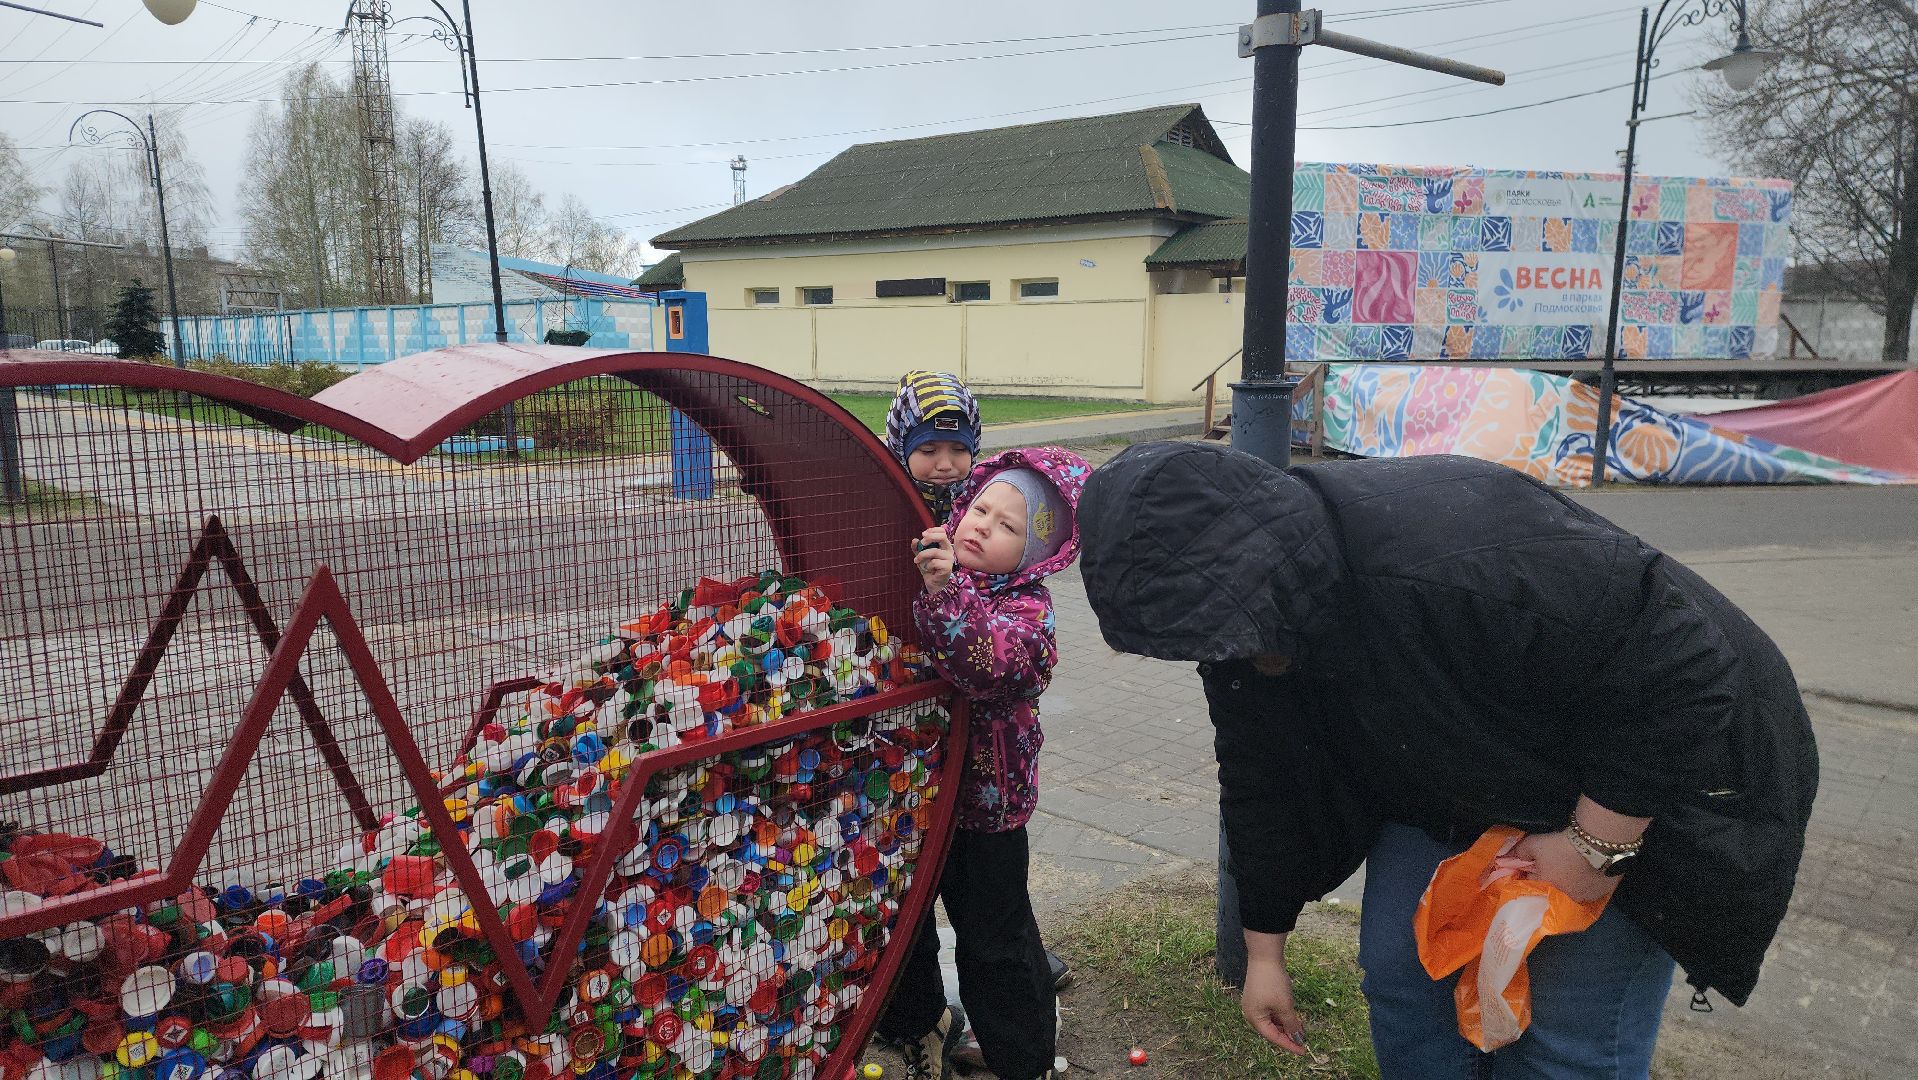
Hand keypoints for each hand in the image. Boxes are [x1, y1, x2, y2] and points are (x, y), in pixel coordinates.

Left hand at [912, 529, 953, 593]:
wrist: (933, 583)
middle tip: (921, 544)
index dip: (932, 530)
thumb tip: (914, 540)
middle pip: (942, 537)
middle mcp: (949, 550)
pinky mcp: (948, 567)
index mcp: (944, 545)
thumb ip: (917, 548)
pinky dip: (927, 566)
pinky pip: (934, 562)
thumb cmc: (929, 568)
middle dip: (929, 538)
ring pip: (934, 551)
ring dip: (922, 556)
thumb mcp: (921, 555)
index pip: (942, 531)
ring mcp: (949, 558)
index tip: (923, 534)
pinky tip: (928, 569)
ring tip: (917, 561)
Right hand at [1240, 934, 1307, 1054]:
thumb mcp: (1285, 1006)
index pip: (1273, 1037)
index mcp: (1254, 1018)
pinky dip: (1282, 1015)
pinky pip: (1271, 1011)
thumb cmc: (1273, 983)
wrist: (1265, 957)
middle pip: (1271, 1030)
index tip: (1303, 1051)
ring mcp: (1254, 1004)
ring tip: (1301, 1026)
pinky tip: (1293, 1015)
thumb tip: (1298, 1038)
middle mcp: (1251, 1013)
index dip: (1289, 1044)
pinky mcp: (1258, 996)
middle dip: (1288, 1035)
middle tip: (1304, 1038)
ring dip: (1286, 1025)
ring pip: (1272, 1020)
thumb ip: (1291, 1025)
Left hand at [1509, 829, 1620, 903]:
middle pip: (1554, 887)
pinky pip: (1593, 889)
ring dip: (1573, 882)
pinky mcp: (1602, 893)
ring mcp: (1585, 897)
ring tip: (1577, 867)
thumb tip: (1508, 857)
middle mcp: (1564, 896)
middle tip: (1559, 863)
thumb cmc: (1561, 846)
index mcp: (1546, 887)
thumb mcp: (1535, 843)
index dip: (1533, 869)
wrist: (1596, 846)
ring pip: (1575, 890)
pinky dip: (1590, 882)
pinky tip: (1592, 872)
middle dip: (1554, 877)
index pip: (1532, 880)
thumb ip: (1520, 851)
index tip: (1536, 862)